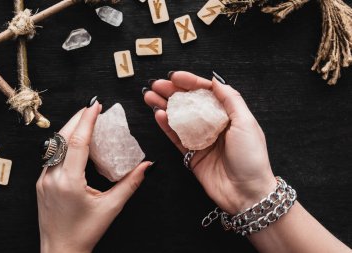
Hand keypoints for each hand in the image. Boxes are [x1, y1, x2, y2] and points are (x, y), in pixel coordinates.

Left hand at [36, 98, 151, 252]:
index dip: (87, 120)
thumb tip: (147, 166)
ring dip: (69, 129)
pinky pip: (51, 155)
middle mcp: (52, 176)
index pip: (77, 141)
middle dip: (77, 118)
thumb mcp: (111, 207)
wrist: (59, 250)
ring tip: (85, 120)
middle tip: (92, 107)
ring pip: (54, 144)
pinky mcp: (41, 182)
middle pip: (62, 137)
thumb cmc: (84, 232)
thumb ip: (130, 183)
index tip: (95, 105)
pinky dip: (64, 143)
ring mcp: (43, 179)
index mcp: (69, 181)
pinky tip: (75, 141)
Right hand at [143, 71, 275, 213]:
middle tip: (156, 85)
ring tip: (149, 96)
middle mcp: (213, 124)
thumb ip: (230, 100)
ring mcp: (201, 139)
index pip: (206, 93)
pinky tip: (158, 114)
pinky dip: (166, 126)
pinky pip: (176, 137)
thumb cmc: (251, 157)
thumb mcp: (246, 123)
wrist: (246, 193)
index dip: (190, 83)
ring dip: (164, 106)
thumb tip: (215, 80)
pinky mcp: (192, 154)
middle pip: (189, 104)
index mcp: (228, 114)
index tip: (175, 76)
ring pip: (179, 118)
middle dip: (172, 92)